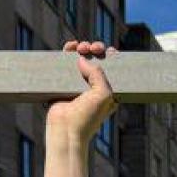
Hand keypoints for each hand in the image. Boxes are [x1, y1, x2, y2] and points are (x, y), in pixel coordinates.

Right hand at [43, 40, 117, 176]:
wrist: (66, 131)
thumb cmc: (88, 117)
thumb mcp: (103, 94)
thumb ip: (98, 73)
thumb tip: (83, 58)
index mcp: (108, 91)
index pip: (113, 69)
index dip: (112, 56)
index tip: (109, 51)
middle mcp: (93, 87)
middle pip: (97, 60)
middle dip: (96, 49)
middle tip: (93, 47)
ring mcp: (78, 85)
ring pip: (81, 59)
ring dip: (83, 48)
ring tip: (81, 46)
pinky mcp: (63, 84)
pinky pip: (65, 64)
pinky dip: (67, 52)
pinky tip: (70, 46)